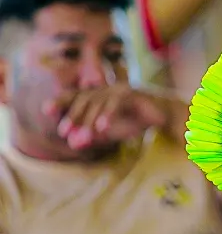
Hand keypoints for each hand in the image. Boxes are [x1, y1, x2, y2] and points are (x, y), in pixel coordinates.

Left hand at [43, 86, 169, 148]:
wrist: (164, 116)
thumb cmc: (135, 121)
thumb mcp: (110, 133)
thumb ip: (92, 137)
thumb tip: (72, 144)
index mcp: (98, 95)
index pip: (75, 96)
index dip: (61, 101)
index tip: (47, 111)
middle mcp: (106, 89)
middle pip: (84, 99)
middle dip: (73, 116)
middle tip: (63, 132)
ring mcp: (119, 89)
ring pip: (98, 102)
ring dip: (89, 120)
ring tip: (85, 137)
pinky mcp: (132, 93)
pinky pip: (116, 103)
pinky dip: (108, 115)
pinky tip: (103, 128)